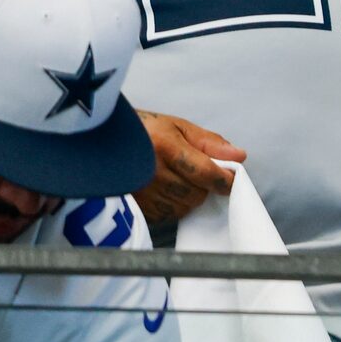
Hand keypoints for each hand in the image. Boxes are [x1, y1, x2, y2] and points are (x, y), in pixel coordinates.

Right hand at [133, 111, 244, 226]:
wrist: (101, 142)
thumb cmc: (143, 130)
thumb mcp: (176, 126)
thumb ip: (209, 143)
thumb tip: (239, 156)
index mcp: (165, 147)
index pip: (206, 173)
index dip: (224, 179)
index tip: (232, 179)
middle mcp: (151, 173)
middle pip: (196, 194)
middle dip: (204, 186)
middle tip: (196, 173)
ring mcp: (140, 193)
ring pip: (183, 207)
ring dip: (188, 197)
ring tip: (177, 178)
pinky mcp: (133, 208)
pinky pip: (166, 215)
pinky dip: (173, 205)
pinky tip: (164, 189)